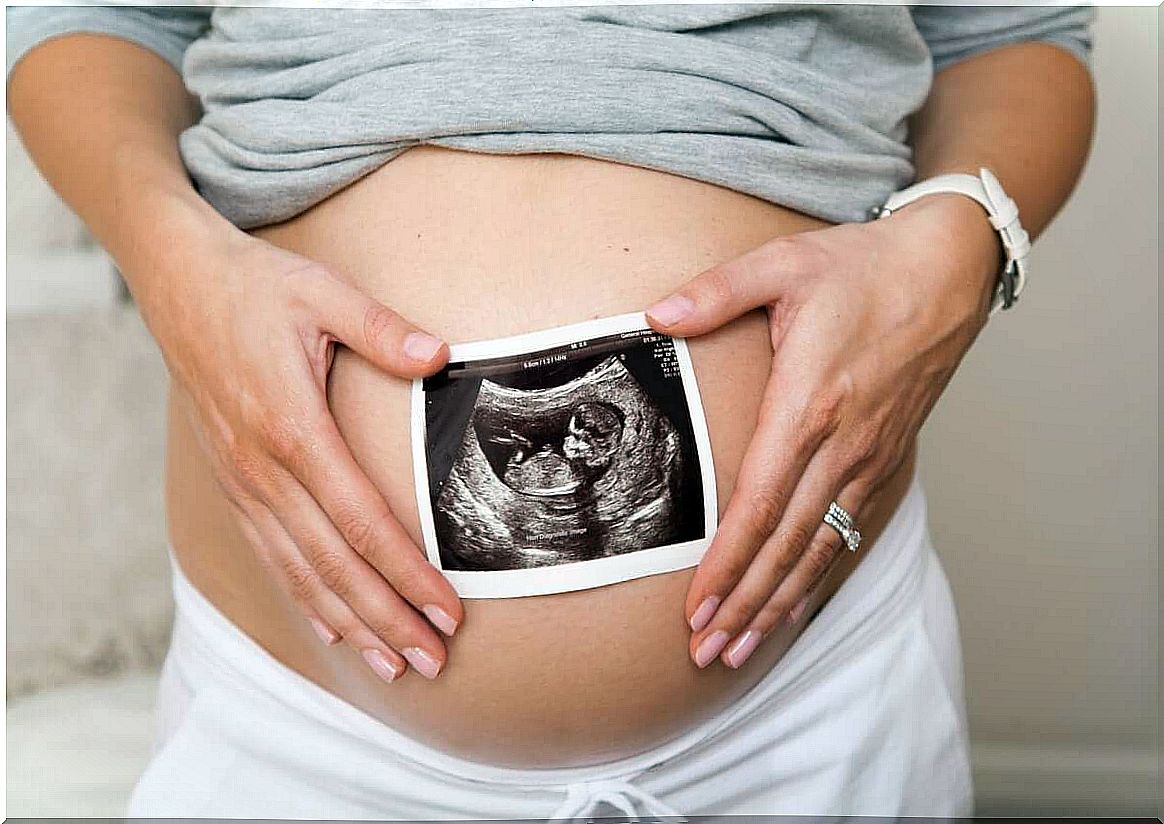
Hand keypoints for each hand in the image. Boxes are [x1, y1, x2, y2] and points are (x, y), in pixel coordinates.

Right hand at [136, 226, 462, 681]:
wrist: (179, 283)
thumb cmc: (257, 287)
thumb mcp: (324, 293)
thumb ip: (384, 330)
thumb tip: (439, 356)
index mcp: (294, 429)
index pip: (363, 523)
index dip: (408, 574)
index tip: (448, 611)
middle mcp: (264, 471)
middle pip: (335, 565)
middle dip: (387, 619)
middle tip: (434, 660)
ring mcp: (243, 483)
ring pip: (301, 572)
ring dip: (351, 624)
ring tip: (393, 662)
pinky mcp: (233, 483)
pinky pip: (271, 555)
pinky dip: (304, 598)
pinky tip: (332, 629)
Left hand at [646, 194, 999, 669]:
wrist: (948, 269)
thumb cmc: (863, 266)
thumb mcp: (781, 264)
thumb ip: (714, 294)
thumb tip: (653, 315)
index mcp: (809, 402)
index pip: (759, 503)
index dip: (727, 562)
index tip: (696, 607)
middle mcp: (844, 444)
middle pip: (787, 544)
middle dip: (744, 603)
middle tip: (705, 652)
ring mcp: (871, 457)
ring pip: (820, 549)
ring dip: (779, 603)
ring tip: (741, 649)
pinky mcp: (888, 459)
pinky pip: (851, 531)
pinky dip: (819, 576)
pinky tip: (795, 604)